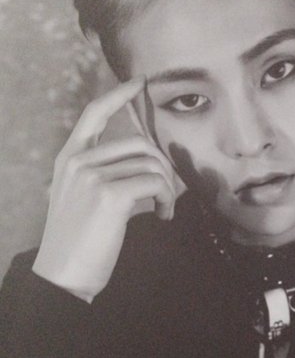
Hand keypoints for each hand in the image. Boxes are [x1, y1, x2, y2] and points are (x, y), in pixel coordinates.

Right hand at [33, 77, 181, 302]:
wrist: (64, 274)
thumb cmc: (79, 240)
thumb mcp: (83, 197)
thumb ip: (104, 172)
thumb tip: (146, 160)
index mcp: (69, 158)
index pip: (94, 114)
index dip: (118, 95)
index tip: (138, 82)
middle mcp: (77, 161)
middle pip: (140, 144)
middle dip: (163, 167)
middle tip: (167, 194)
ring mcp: (91, 176)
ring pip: (151, 164)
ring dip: (167, 188)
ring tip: (164, 210)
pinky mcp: (109, 195)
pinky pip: (155, 183)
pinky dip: (167, 200)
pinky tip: (162, 216)